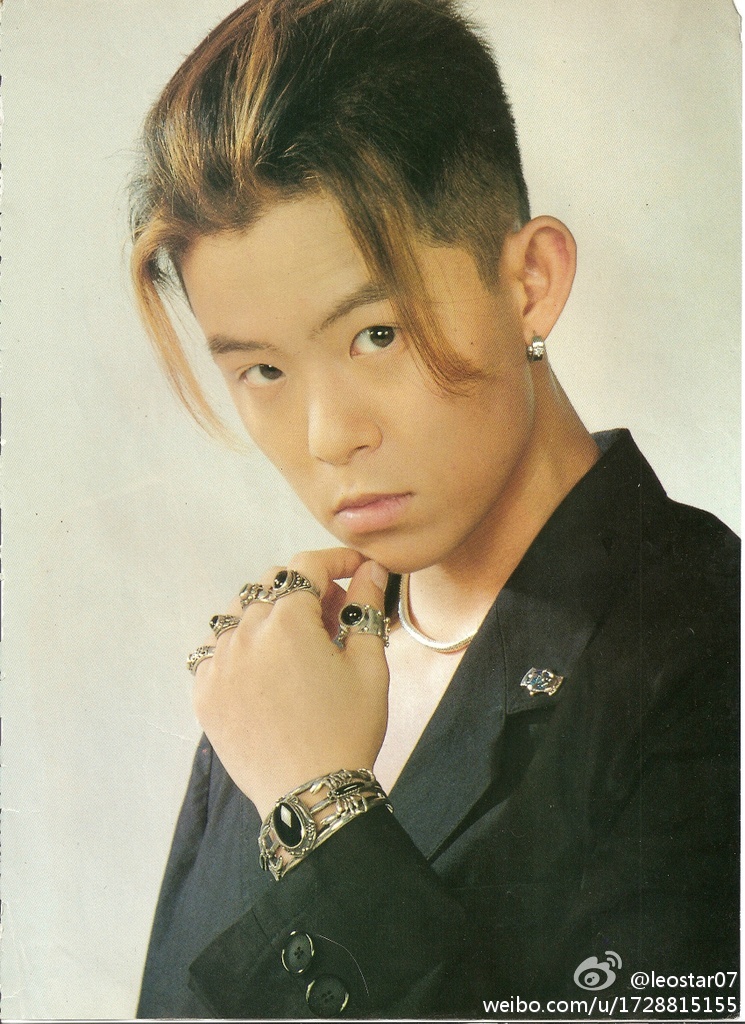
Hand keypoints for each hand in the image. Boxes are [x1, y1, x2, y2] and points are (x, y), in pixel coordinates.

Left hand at [192, 548, 389, 819]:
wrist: (310, 795)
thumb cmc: (347, 730)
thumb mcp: (369, 664)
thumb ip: (366, 607)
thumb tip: (370, 571)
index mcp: (287, 620)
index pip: (308, 566)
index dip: (338, 561)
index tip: (357, 570)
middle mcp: (244, 633)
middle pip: (272, 584)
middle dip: (306, 589)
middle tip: (334, 617)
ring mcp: (218, 662)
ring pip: (241, 612)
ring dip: (270, 614)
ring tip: (298, 646)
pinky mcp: (203, 691)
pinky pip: (216, 648)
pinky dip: (240, 645)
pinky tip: (265, 668)